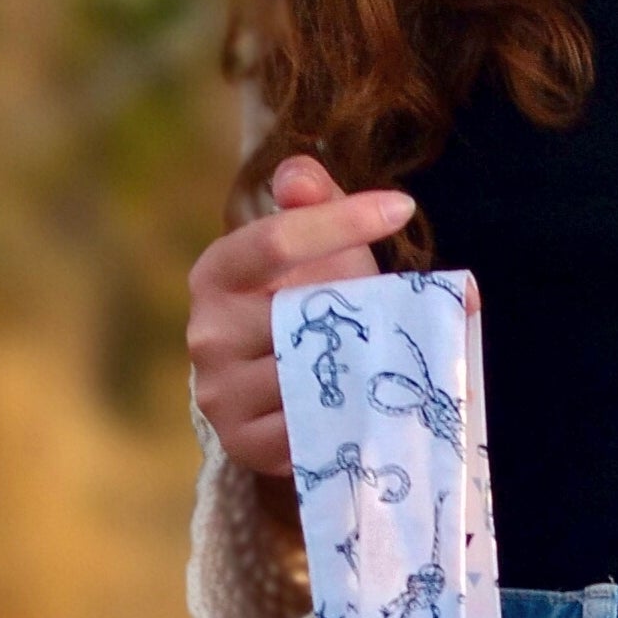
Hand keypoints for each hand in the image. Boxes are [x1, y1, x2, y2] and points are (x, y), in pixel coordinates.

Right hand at [188, 155, 416, 478]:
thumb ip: (312, 199)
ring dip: (361, 367)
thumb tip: (300, 175)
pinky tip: (374, 402)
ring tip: (399, 359)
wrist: (284, 387)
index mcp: (217, 273)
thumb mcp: (313, 248)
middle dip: (360, 310)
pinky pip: (307, 427)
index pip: (275, 239)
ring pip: (306, 373)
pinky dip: (348, 414)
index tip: (402, 208)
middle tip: (411, 311)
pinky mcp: (243, 442)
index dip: (342, 220)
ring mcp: (219, 391)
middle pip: (299, 313)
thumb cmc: (305, 300)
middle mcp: (206, 331)